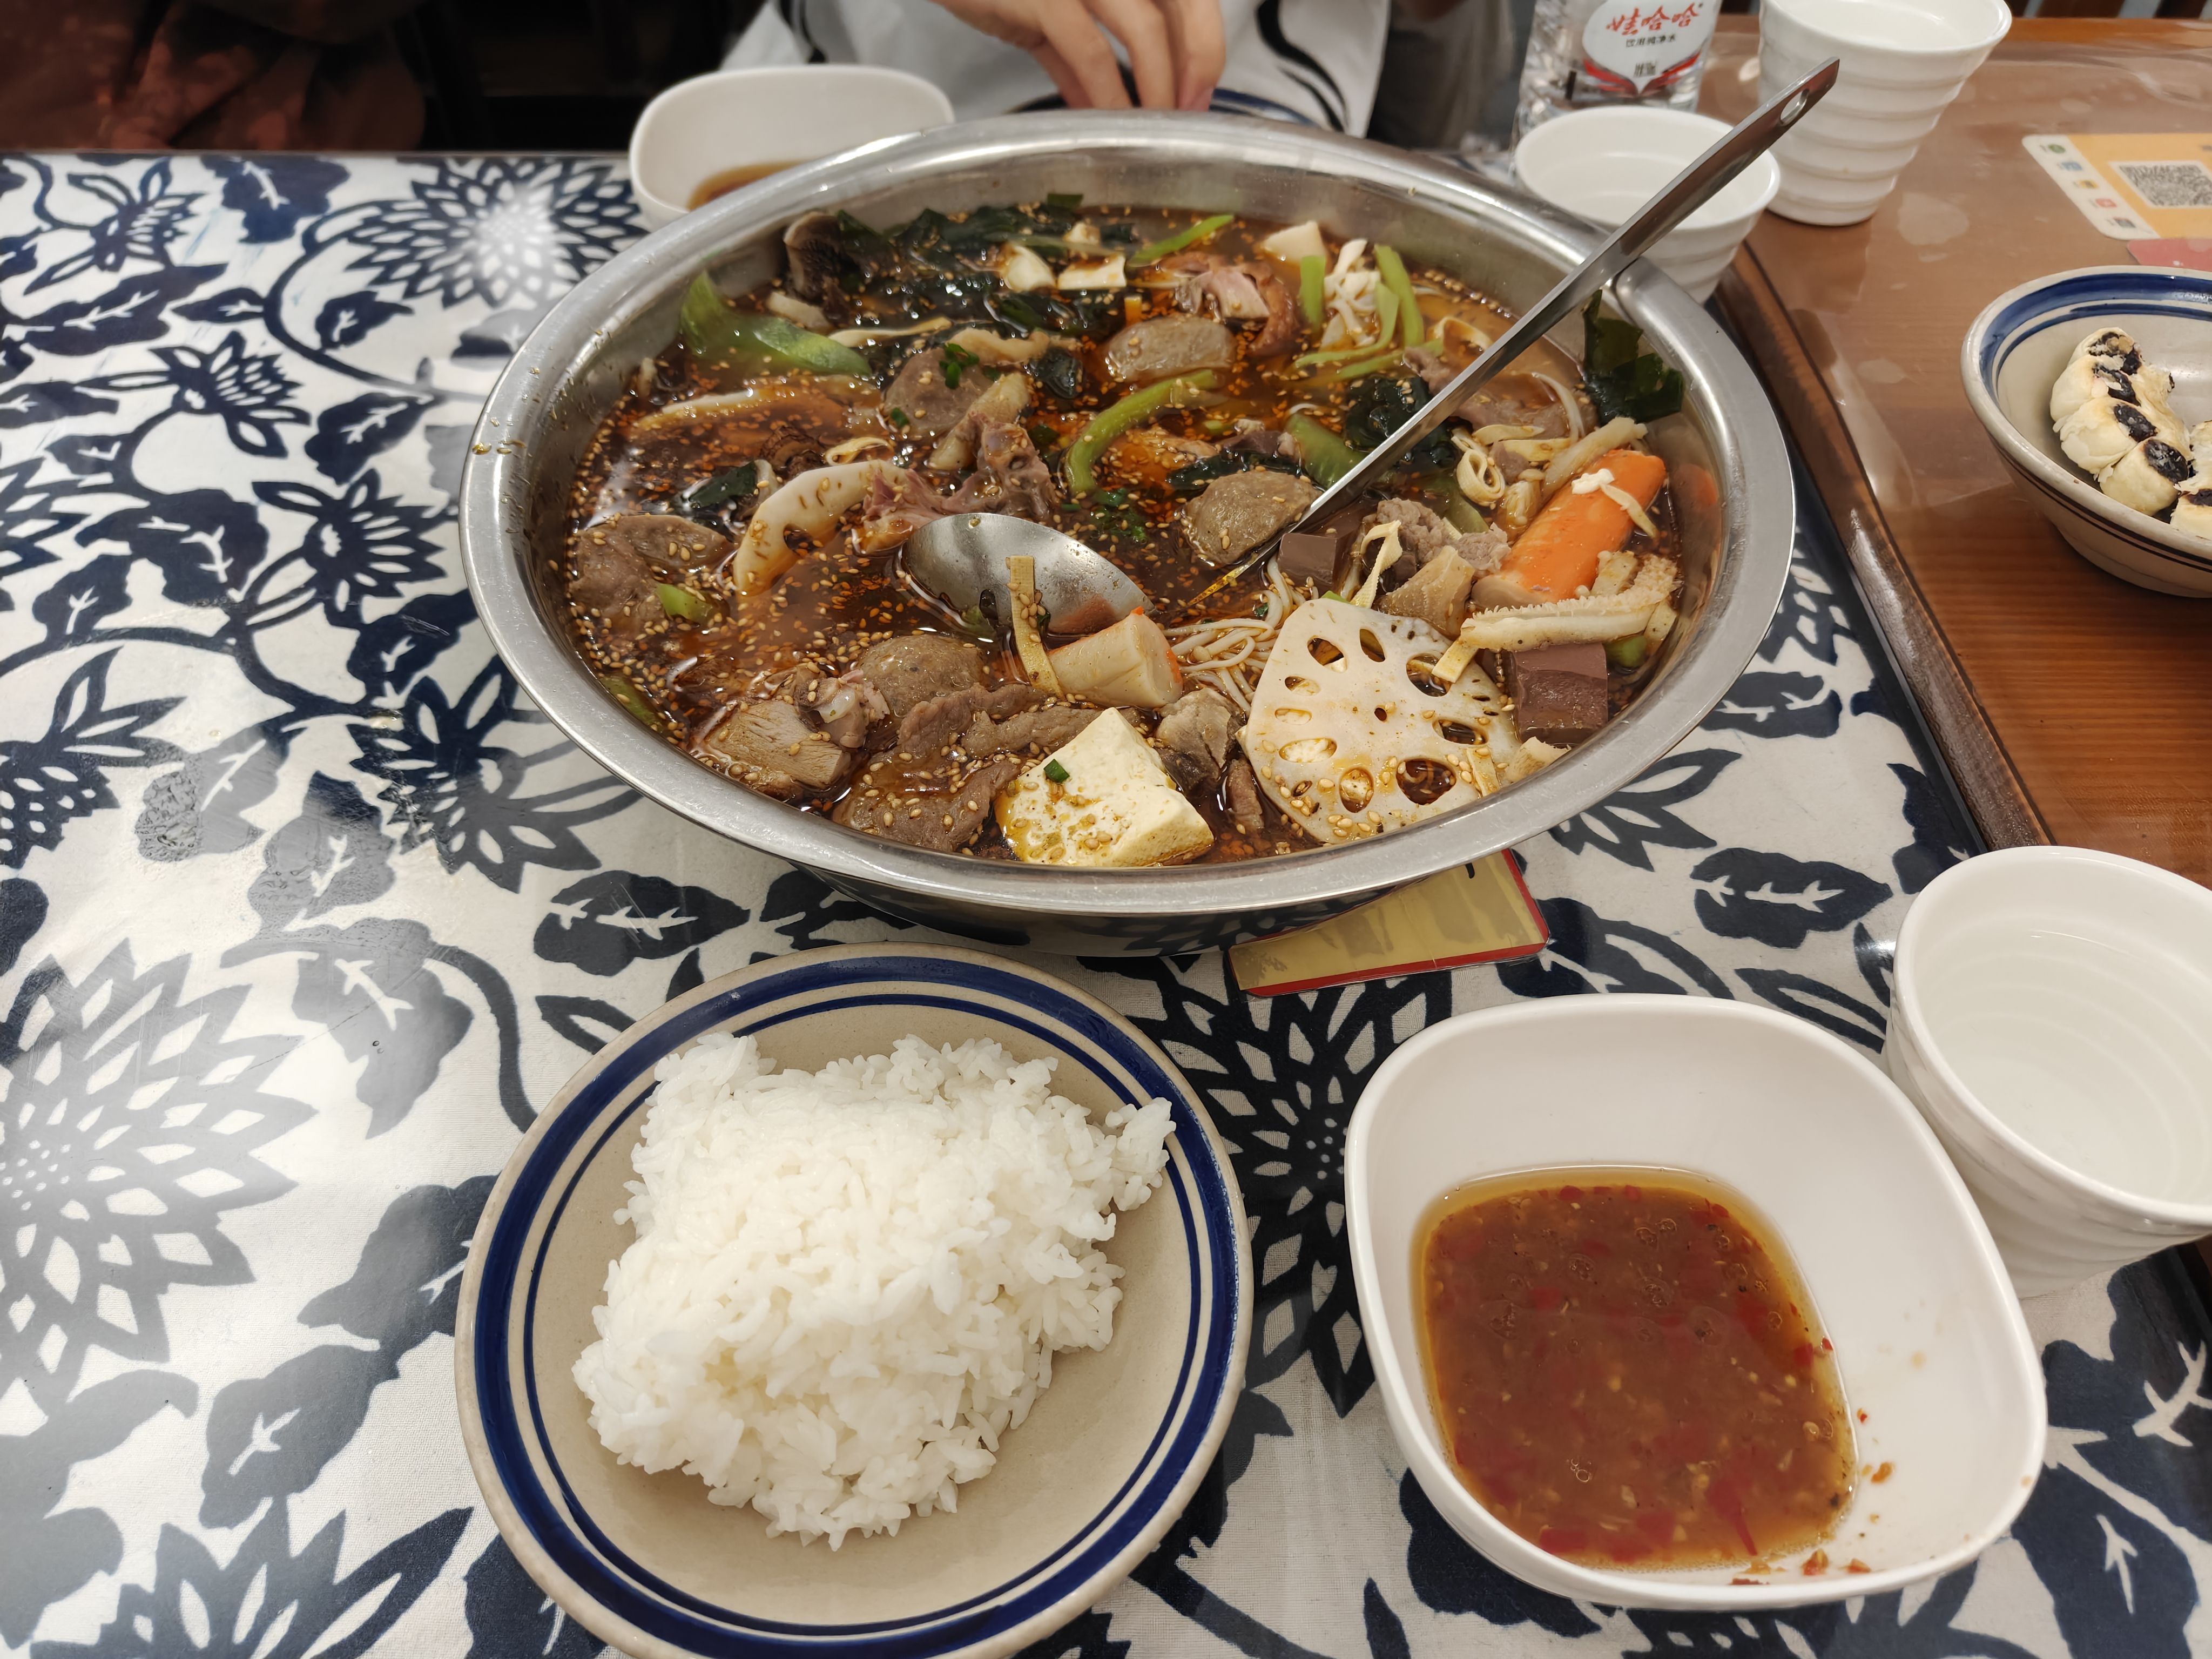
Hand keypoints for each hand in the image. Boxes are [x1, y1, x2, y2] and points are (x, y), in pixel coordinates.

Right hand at [928, 0, 1225, 111]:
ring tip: (1154, 127)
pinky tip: (1109, 123)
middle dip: (1196, 62)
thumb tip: (1103, 100)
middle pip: (1179, 6)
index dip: (1203, 42)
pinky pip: (1090, 53)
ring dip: (1157, 87)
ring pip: (1146, 31)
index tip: (1199, 90)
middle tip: (1189, 110)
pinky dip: (1106, 94)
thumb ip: (1079, 50)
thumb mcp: (1048, 9)